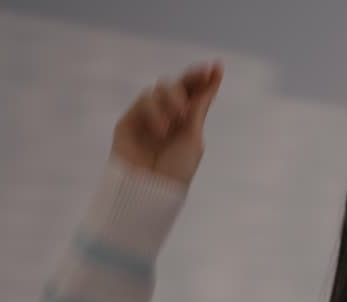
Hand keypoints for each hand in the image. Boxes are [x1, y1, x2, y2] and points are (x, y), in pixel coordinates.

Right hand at [110, 60, 223, 184]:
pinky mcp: (129, 120)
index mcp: (187, 123)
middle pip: (179, 85)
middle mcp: (168, 116)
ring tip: (179, 117)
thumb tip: (209, 84)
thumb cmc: (175, 172)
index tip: (217, 66)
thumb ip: (197, 110)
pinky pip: (145, 100)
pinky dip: (156, 110)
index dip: (206, 80)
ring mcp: (148, 117)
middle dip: (192, 78)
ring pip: (162, 88)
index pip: (196, 95)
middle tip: (204, 74)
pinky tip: (162, 128)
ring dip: (173, 98)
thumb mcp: (192, 139)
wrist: (149, 190)